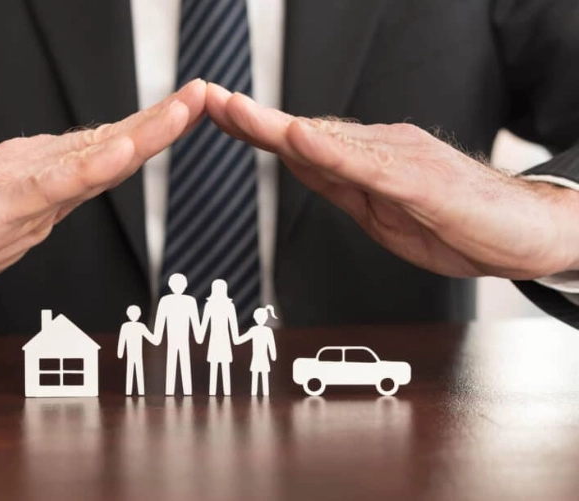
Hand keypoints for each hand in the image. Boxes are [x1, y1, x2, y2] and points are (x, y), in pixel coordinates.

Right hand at [0, 80, 206, 291]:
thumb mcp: (24, 211)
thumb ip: (58, 190)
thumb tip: (92, 172)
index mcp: (55, 176)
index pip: (116, 151)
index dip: (156, 131)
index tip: (191, 111)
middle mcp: (47, 171)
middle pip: (116, 143)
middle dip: (163, 120)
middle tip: (201, 95)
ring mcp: (28, 184)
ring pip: (94, 155)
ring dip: (143, 133)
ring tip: (181, 111)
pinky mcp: (5, 205)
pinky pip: (55, 185)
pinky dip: (90, 168)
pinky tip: (120, 152)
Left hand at [207, 83, 578, 279]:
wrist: (525, 235)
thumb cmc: (458, 224)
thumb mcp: (382, 212)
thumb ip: (341, 185)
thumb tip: (300, 164)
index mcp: (368, 160)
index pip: (303, 142)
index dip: (257, 127)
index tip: (217, 112)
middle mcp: (382, 148)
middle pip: (307, 133)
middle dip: (252, 118)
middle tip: (207, 99)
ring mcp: (403, 160)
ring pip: (330, 140)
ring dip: (277, 125)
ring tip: (234, 109)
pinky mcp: (423, 182)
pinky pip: (369, 167)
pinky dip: (330, 153)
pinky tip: (299, 140)